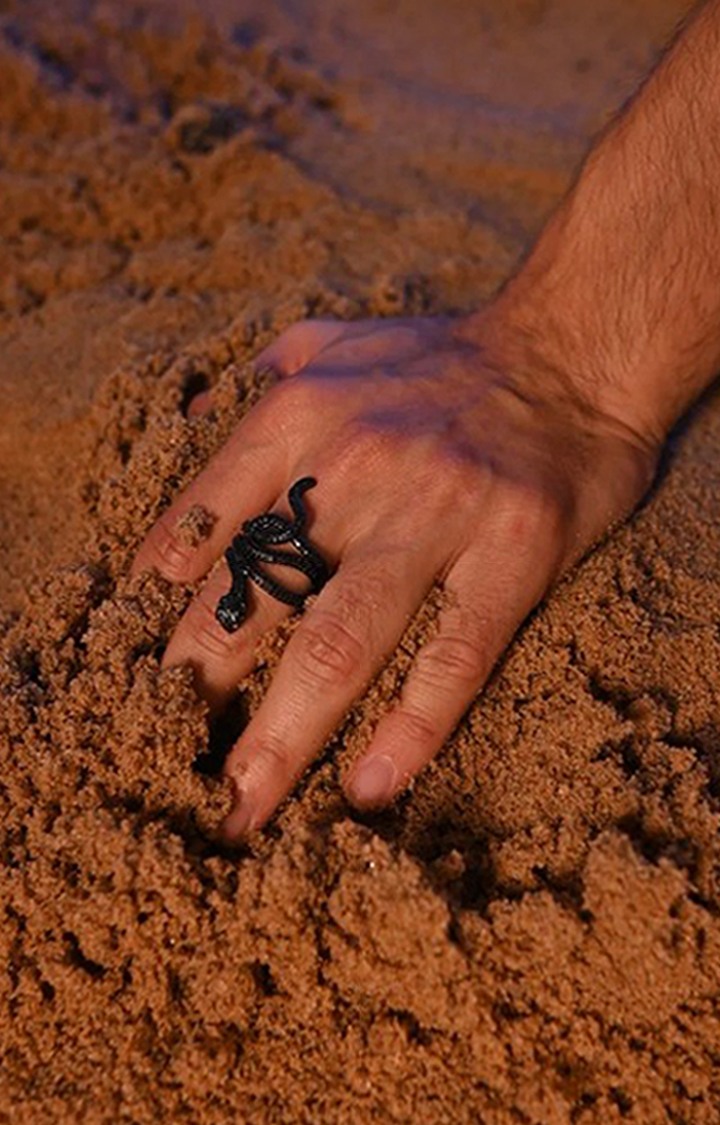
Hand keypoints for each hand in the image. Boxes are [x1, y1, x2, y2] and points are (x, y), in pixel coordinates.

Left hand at [132, 312, 657, 840]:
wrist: (575, 345)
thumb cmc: (440, 357)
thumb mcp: (329, 343)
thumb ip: (255, 381)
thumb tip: (186, 421)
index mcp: (297, 419)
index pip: (199, 530)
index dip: (158, 615)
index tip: (133, 683)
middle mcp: (357, 466)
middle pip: (255, 602)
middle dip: (199, 696)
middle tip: (161, 770)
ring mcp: (438, 512)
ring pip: (340, 644)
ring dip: (282, 738)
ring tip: (244, 810)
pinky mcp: (513, 553)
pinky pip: (453, 657)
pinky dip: (409, 729)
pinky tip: (368, 788)